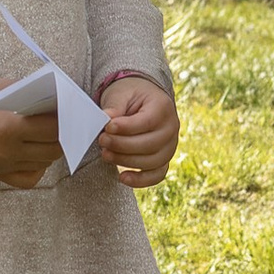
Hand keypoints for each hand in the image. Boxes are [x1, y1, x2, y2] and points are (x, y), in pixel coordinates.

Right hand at [0, 68, 63, 188]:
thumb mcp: (11, 90)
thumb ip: (38, 102)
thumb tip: (69, 108)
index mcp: (10, 128)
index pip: (54, 130)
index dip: (68, 121)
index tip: (76, 112)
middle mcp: (5, 152)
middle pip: (52, 150)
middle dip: (65, 136)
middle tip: (70, 123)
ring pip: (43, 163)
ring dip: (52, 150)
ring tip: (54, 135)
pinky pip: (28, 178)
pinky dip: (37, 166)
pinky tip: (36, 152)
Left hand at [96, 73, 179, 188]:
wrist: (142, 100)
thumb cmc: (131, 95)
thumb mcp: (121, 93)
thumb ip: (114, 106)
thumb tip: (104, 119)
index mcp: (163, 107)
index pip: (146, 122)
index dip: (126, 128)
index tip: (107, 127)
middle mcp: (171, 128)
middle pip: (149, 144)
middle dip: (122, 145)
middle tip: (102, 141)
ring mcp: (170, 146)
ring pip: (151, 162)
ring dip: (126, 161)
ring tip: (106, 154)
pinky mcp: (164, 160)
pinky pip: (156, 175)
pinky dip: (140, 180)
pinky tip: (122, 178)